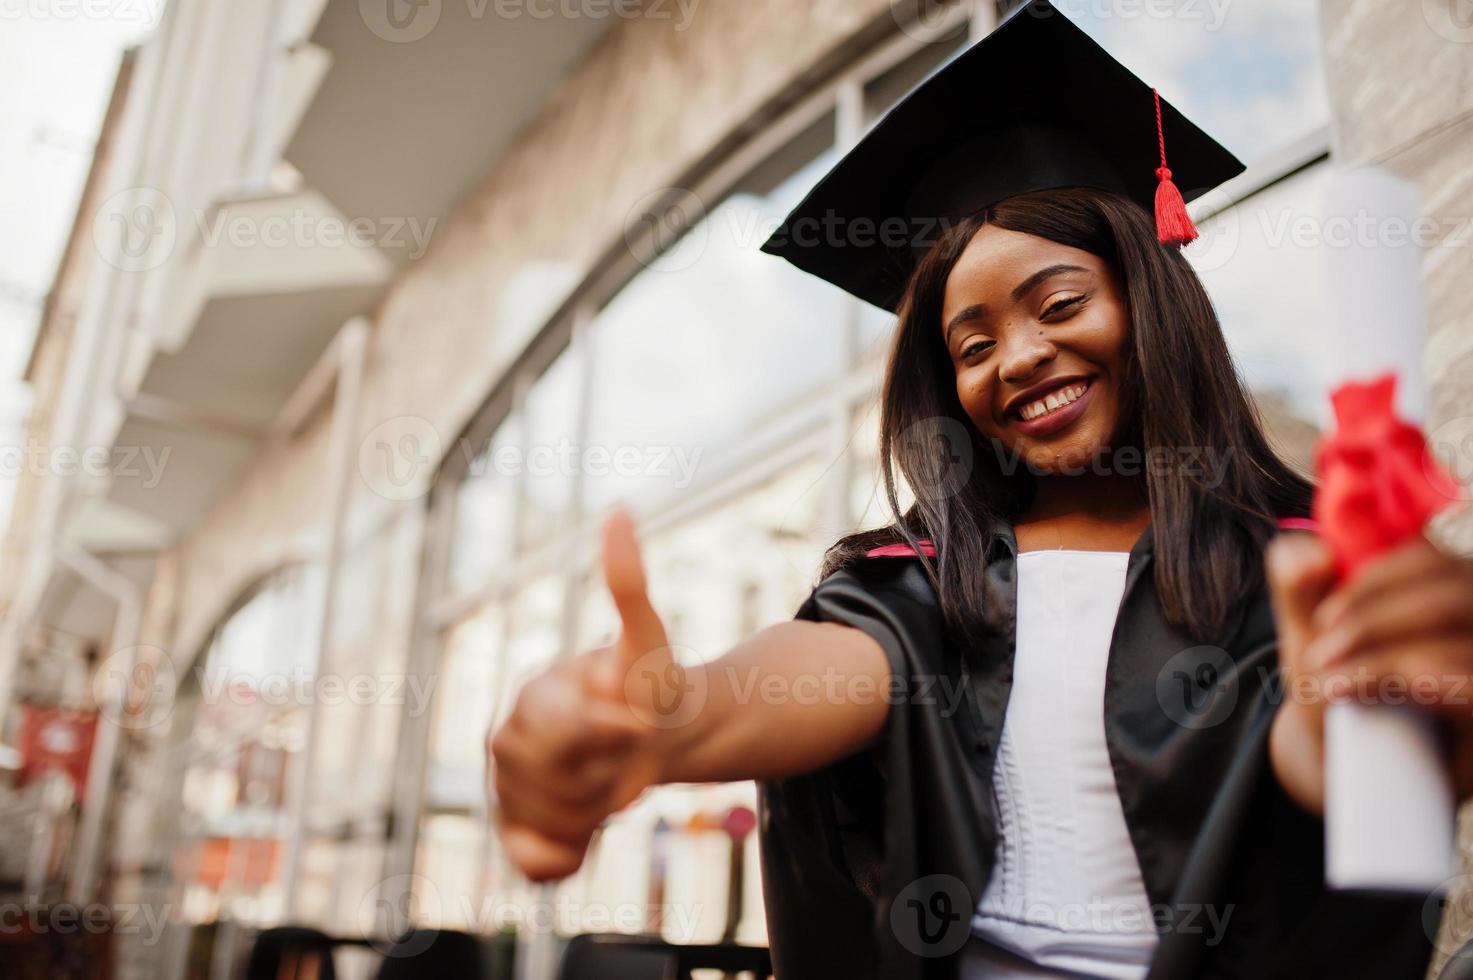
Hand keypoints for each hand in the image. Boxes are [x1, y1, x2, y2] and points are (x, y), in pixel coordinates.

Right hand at [487, 506, 684, 880]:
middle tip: (627, 752)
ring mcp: (507, 791)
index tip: (637, 723)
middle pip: (558, 783)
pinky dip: (563, 858)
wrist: (653, 737)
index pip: (563, 731)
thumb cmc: (646, 686)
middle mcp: (507, 743)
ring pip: (556, 822)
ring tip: (614, 777)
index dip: (609, 732)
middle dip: (608, 771)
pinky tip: (589, 835)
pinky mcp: (517, 833)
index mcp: (533, 696)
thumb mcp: (648, 637)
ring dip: (601, 809)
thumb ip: (628, 582)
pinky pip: (534, 864)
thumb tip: (621, 509)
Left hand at [1266, 532, 1472, 814]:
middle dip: (1376, 617)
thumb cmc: (1337, 686)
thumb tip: (1311, 551)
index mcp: (1446, 594)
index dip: (1378, 577)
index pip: (1434, 561)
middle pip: (1458, 593)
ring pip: (1463, 642)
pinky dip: (1402, 680)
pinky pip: (1464, 686)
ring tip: (1325, 679)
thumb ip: (1298, 583)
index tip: (1324, 613)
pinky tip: (1348, 691)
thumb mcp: (1310, 634)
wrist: (1344, 767)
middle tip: (1319, 651)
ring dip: (1384, 653)